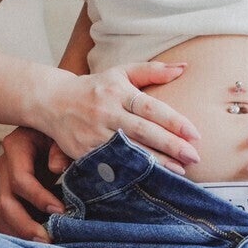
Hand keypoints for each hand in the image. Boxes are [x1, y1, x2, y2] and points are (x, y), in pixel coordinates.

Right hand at [0, 127, 65, 241]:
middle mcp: (4, 166)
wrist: (51, 134)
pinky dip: (19, 233)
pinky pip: (5, 221)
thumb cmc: (59, 133)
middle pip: (5, 203)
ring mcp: (3, 183)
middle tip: (48, 240)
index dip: (39, 198)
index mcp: (16, 147)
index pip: (20, 179)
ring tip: (45, 245)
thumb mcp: (62, 135)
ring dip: (21, 234)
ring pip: (1, 216)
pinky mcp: (9, 197)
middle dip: (26, 225)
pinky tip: (40, 239)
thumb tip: (56, 169)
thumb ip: (61, 150)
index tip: (61, 211)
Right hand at [36, 61, 201, 170]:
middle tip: (194, 156)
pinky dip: (130, 173)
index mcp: (117, 91)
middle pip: (142, 130)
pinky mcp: (84, 151)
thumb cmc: (95, 87)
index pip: (150, 107)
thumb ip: (152, 71)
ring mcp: (94, 133)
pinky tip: (149, 179)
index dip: (173, 121)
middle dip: (170, 145)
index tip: (195, 134)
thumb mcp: (120, 72)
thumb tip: (184, 67)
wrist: (52, 101)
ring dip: (155, 162)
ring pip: (129, 150)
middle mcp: (106, 111)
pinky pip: (111, 163)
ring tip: (180, 171)